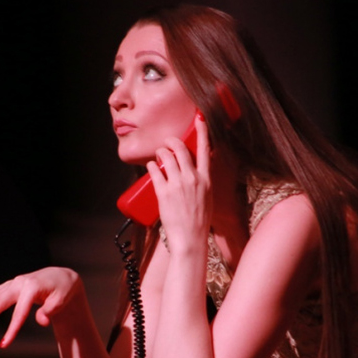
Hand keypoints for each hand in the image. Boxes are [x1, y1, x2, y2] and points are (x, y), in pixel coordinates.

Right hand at [0, 267, 80, 347]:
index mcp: (31, 288)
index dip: (12, 329)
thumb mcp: (61, 300)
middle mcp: (19, 284)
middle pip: (0, 303)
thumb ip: (50, 311)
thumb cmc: (62, 289)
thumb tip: (41, 321)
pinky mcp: (10, 285)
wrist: (61, 277)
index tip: (4, 344)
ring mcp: (13, 283)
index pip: (20, 312)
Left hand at [146, 114, 210, 251]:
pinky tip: (151, 166)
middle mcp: (192, 179)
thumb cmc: (198, 221)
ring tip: (158, 156)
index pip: (205, 150)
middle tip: (167, 144)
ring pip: (166, 156)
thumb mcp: (206, 197)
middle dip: (172, 142)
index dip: (202, 132)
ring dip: (160, 152)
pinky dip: (151, 165)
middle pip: (181, 149)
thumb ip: (201, 183)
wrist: (190, 238)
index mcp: (206, 179)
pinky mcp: (164, 192)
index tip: (199, 119)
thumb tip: (192, 172)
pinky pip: (154, 170)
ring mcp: (177, 185)